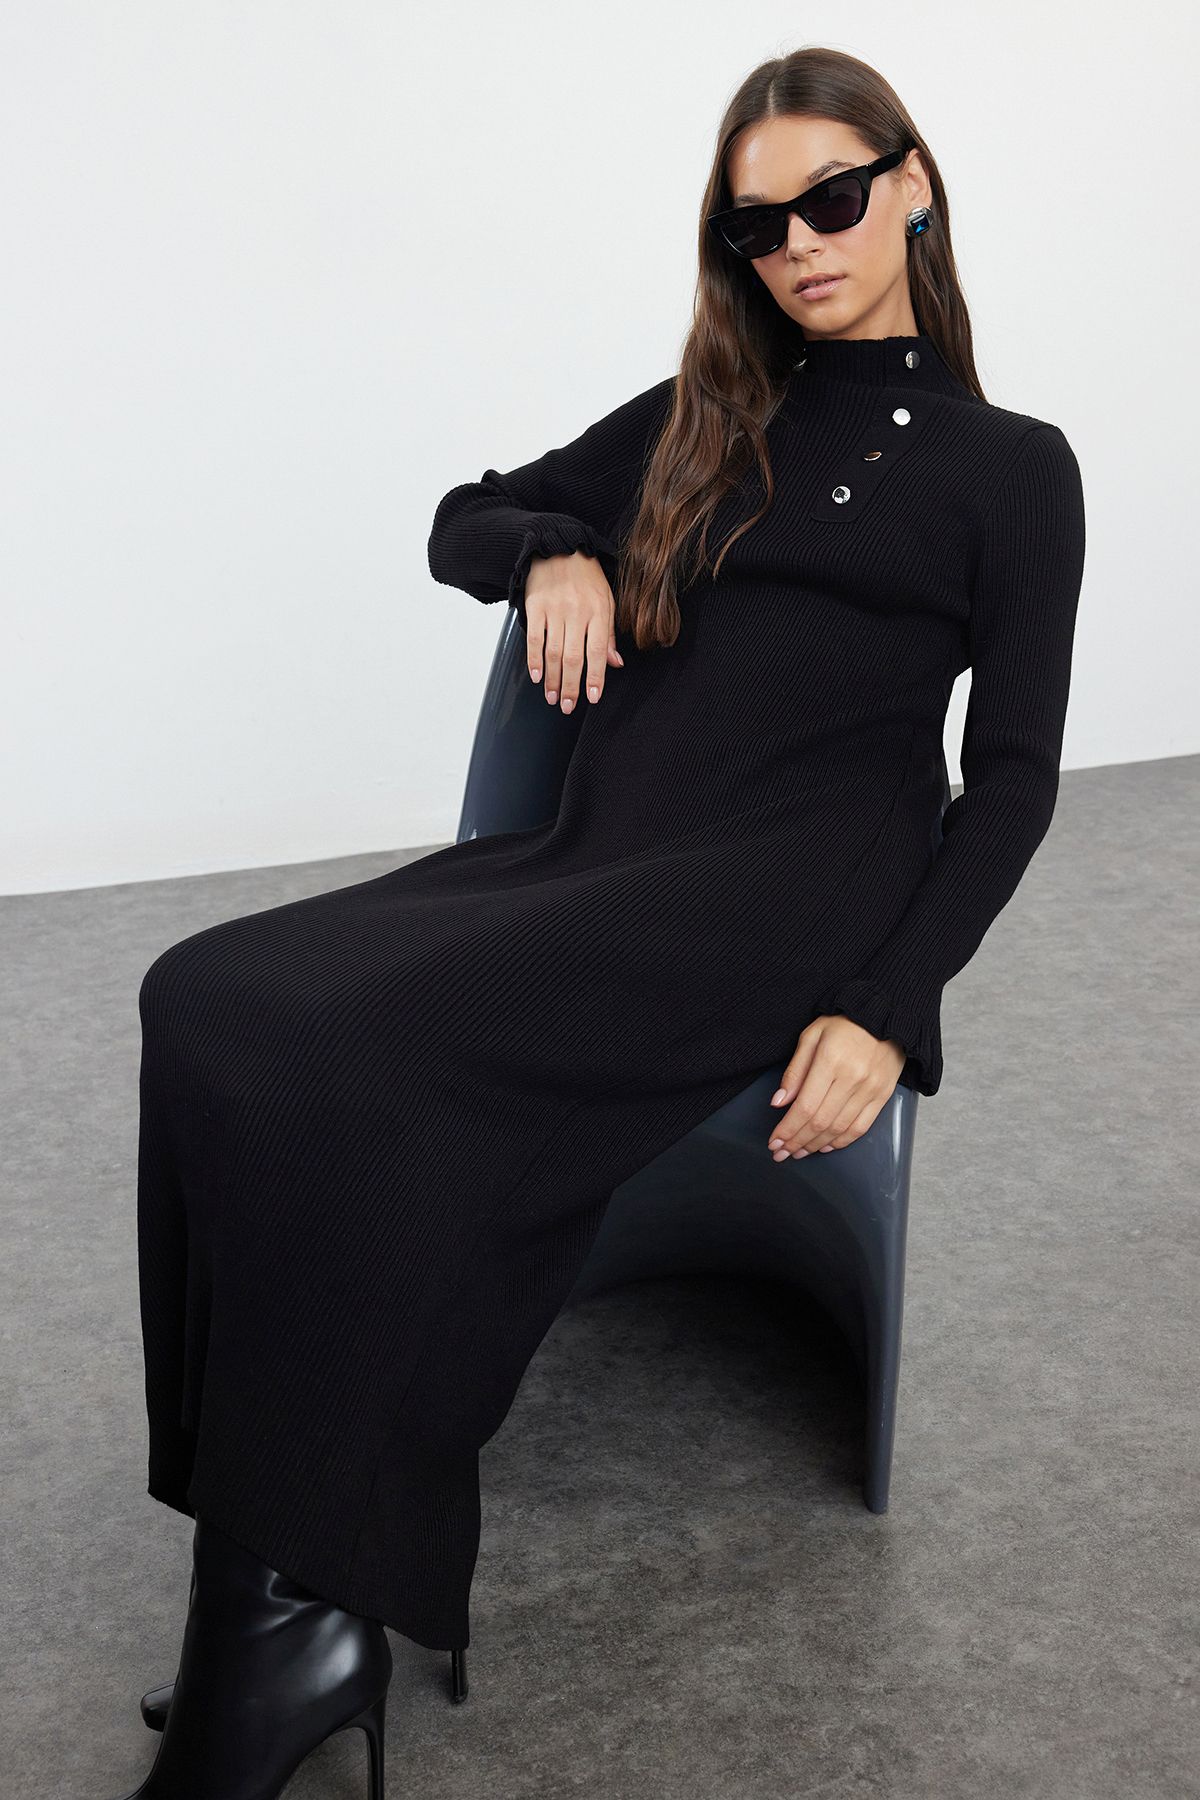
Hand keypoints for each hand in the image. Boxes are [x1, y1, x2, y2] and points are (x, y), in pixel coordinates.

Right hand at [523, 551, 624, 710]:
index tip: (592, 698)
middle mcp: (577, 612)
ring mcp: (554, 609)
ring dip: (552, 679)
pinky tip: (537, 676)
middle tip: (567, 706)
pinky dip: (534, 660)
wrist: (559, 546)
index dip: (595, 678)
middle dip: (570, 686)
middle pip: (573, 658)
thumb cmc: (586, 577)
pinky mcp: (535, 606)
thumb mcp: (607, 600)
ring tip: (552, 697)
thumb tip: (615, 663)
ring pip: (553, 653)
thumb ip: (609, 634)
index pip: (597, 652)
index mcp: (599, 611)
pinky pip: (534, 638)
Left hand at [766, 1015, 905, 1158]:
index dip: (787, 1129)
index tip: (774, 1141)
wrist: (885, 1017)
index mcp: (830, 1060)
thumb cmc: (845, 1023)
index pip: (805, 1106)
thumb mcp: (811, 1036)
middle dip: (797, 1142)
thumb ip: (795, 1070)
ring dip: (816, 1145)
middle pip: (820, 1122)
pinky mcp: (883, 1096)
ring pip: (839, 1129)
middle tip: (781, 1153)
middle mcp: (852, 1078)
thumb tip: (780, 1102)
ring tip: (799, 1152)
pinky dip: (841, 1141)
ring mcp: (870, 1089)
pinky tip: (825, 1146)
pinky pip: (860, 1128)